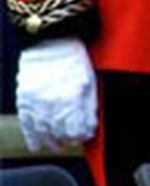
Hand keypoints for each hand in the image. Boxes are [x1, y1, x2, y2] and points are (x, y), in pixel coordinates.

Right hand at [16, 38, 97, 152]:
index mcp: (71, 98)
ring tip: (57, 145)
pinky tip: (37, 146)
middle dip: (68, 140)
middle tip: (72, 141)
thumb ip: (89, 106)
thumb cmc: (73, 57)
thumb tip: (90, 126)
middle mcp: (51, 103)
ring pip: (42, 131)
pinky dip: (32, 137)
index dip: (82, 135)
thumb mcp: (90, 80)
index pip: (76, 129)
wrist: (49, 39)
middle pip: (59, 133)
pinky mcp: (23, 98)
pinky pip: (26, 124)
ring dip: (50, 142)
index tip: (85, 134)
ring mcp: (35, 101)